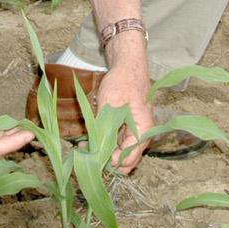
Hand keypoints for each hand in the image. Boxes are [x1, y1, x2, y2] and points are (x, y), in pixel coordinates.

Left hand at [95, 53, 153, 174]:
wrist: (127, 66)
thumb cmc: (122, 81)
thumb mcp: (110, 102)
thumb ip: (105, 126)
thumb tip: (98, 148)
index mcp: (143, 130)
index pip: (130, 156)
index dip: (113, 161)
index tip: (96, 159)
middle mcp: (142, 134)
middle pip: (128, 159)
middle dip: (109, 162)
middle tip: (89, 159)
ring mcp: (134, 131)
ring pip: (121, 152)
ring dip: (105, 153)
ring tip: (85, 150)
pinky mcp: (126, 127)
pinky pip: (117, 142)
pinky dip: (105, 144)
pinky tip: (89, 143)